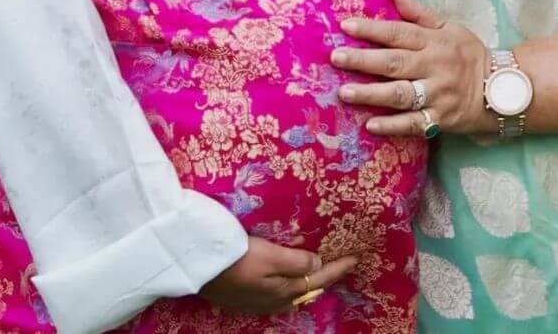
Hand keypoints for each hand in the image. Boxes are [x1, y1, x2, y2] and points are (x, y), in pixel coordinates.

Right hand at [200, 236, 358, 314]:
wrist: (200, 267)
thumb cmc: (237, 258)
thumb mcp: (271, 256)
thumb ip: (297, 262)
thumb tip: (318, 266)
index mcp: (284, 291)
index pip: (319, 278)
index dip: (339, 267)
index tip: (357, 257)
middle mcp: (275, 301)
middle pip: (308, 290)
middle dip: (326, 277)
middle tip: (342, 264)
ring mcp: (259, 302)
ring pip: (293, 294)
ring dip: (309, 282)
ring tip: (322, 271)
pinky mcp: (246, 298)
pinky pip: (278, 293)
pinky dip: (292, 285)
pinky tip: (290, 280)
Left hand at [333, 0, 490, 136]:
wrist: (501, 90)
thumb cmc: (469, 55)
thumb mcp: (450, 27)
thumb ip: (419, 12)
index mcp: (434, 41)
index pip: (398, 33)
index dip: (372, 29)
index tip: (345, 26)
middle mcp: (434, 67)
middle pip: (395, 62)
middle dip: (363, 60)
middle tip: (336, 58)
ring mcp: (437, 95)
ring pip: (401, 94)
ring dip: (371, 94)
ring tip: (344, 92)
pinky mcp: (441, 120)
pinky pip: (414, 123)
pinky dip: (392, 126)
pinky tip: (370, 124)